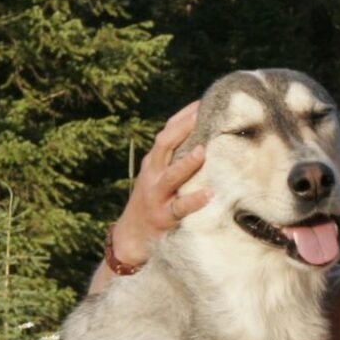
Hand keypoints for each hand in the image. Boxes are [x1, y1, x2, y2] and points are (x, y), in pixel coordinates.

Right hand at [110, 102, 210, 267]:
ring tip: (202, 151)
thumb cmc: (153, 203)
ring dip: (187, 163)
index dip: (182, 117)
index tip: (201, 102)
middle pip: (164, 146)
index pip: (167, 134)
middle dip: (182, 128)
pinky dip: (194, 200)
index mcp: (154, 163)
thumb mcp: (160, 178)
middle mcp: (153, 174)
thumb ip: (176, 162)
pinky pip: (180, 207)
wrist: (130, 237)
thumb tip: (205, 143)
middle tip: (201, 114)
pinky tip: (209, 194)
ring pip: (171, 175)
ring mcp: (157, 195)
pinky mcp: (163, 217)